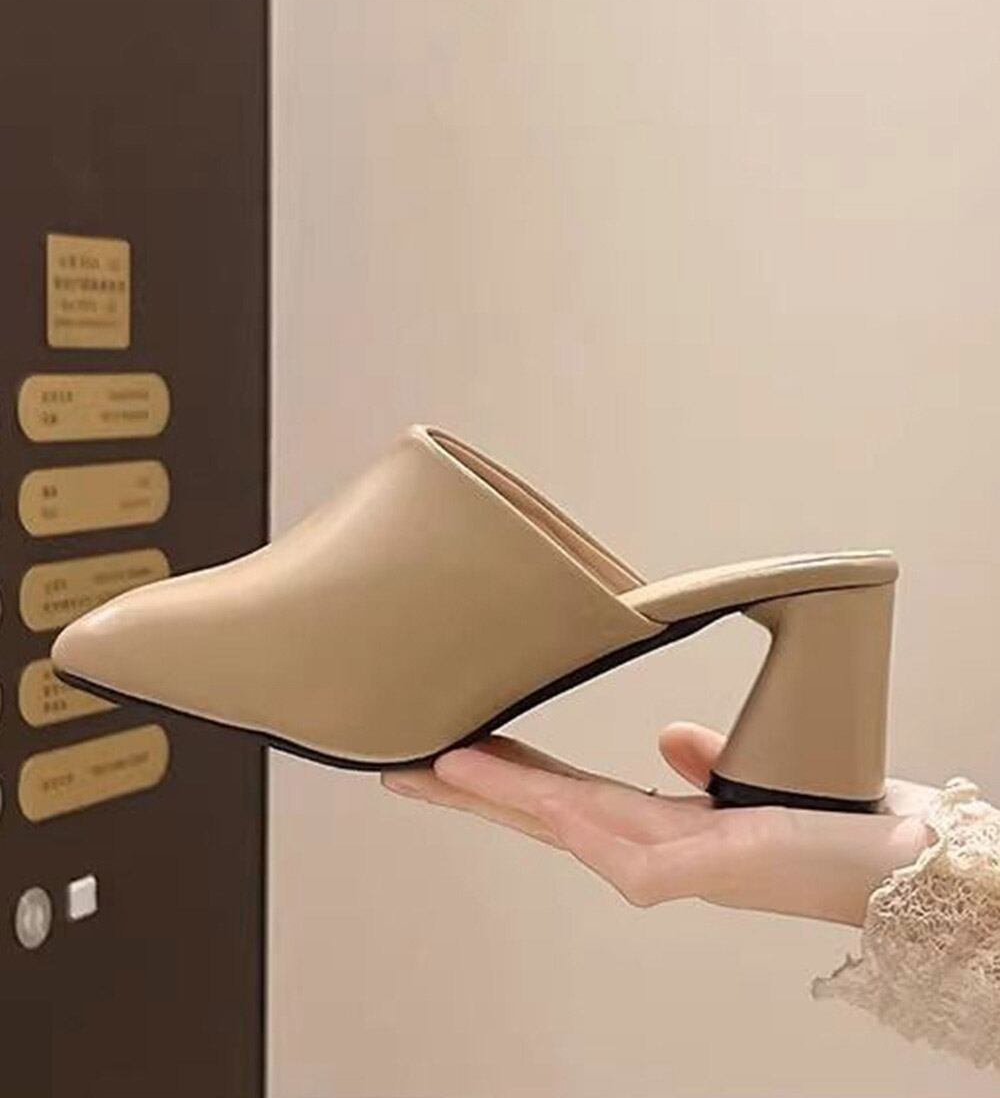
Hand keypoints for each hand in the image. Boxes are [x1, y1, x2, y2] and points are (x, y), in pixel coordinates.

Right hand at [381, 724, 936, 925]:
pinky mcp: (688, 867)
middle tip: (399, 768)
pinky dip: (548, 807)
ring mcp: (662, 865)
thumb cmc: (827, 816)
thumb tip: (668, 736)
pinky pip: (603, 834)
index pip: (559, 798)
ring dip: (493, 791)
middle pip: (539, 816)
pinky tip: (504, 783)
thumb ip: (702, 763)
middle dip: (468, 792)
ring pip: (556, 821)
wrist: (898, 854)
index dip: (501, 776)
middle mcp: (647, 850)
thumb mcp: (749, 776)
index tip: (447, 752)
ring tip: (436, 761)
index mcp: (656, 828)